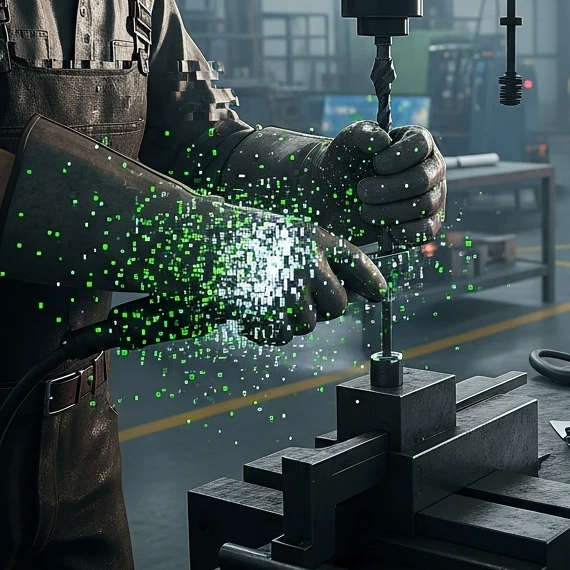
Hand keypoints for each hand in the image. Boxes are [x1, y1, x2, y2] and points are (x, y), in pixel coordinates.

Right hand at [0, 115, 386, 348]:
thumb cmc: (233, 237)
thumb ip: (313, 257)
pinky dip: (267, 333)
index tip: (380, 296)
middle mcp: (307, 259)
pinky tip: (252, 320)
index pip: (359, 263)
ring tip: (266, 306)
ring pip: (310, 323)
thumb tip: (349, 291)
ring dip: (290, 322)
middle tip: (297, 305)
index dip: (372, 283)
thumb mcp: (280, 235)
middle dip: (324, 311)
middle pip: (339, 304)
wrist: (189, 240)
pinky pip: (281, 335)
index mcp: (313, 237)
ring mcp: (286, 284)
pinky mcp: (265, 307)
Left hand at [314, 122, 445, 245]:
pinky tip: (388, 230)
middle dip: (387, 189)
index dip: (398, 157)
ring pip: (424, 206)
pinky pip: (427, 230)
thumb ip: (364, 134)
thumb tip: (383, 141)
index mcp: (418, 142)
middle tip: (362, 191)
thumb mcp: (350, 141)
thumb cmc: (347, 162)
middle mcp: (431, 168)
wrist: (337, 195)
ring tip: (365, 210)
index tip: (376, 165)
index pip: (420, 145)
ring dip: (389, 211)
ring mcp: (434, 195)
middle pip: (422, 180)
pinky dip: (407, 232)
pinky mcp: (428, 222)